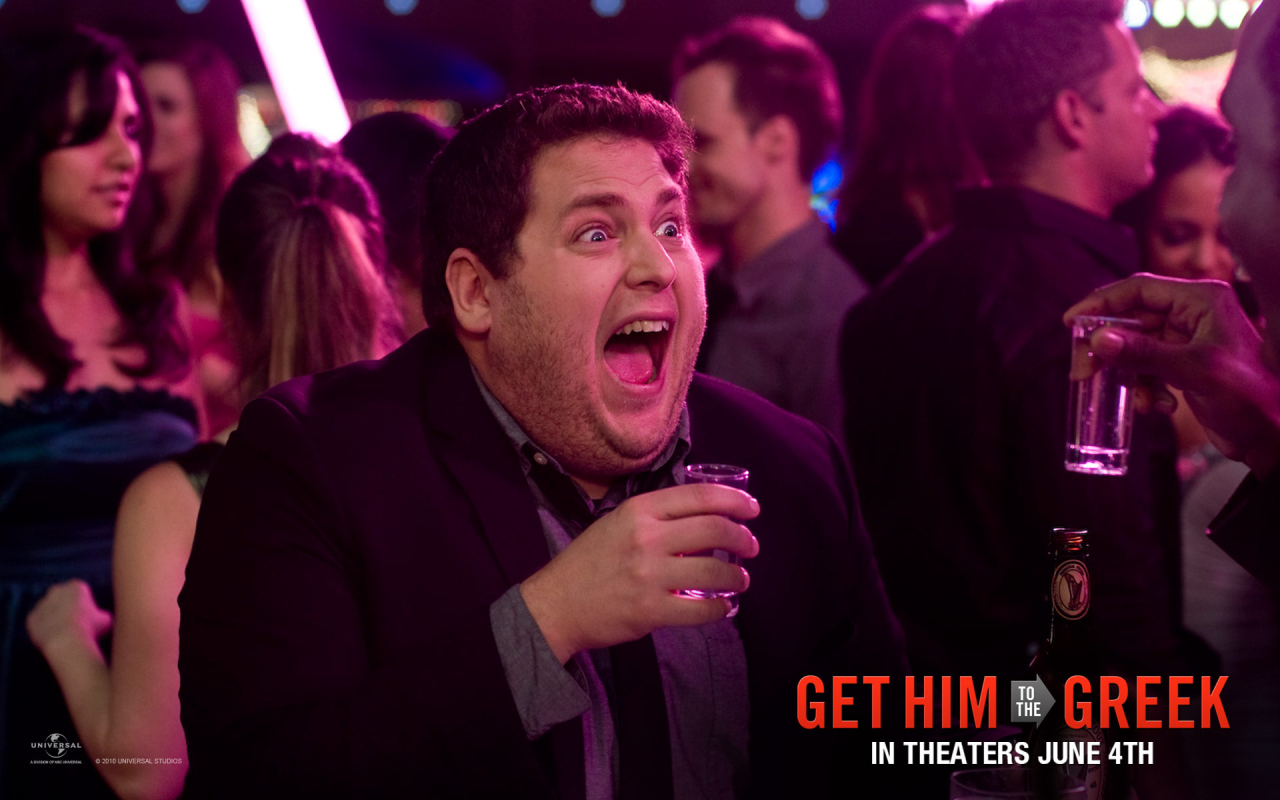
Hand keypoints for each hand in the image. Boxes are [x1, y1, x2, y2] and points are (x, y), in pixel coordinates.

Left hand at [26, 580, 112, 654]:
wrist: (66, 642)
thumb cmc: (89, 628)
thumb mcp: (106, 619)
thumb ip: (101, 614)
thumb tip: (100, 617)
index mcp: (76, 586)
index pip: (81, 591)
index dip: (86, 604)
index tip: (88, 615)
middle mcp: (56, 590)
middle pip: (62, 597)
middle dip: (67, 606)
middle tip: (76, 622)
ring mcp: (41, 604)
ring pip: (49, 610)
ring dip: (54, 617)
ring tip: (64, 632)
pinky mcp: (31, 618)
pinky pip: (39, 623)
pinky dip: (44, 628)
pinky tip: (54, 638)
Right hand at [520, 483, 759, 662]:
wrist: (556, 604)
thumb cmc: (589, 561)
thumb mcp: (617, 523)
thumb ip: (657, 518)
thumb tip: (705, 519)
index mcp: (639, 510)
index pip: (699, 496)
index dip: (734, 500)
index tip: (752, 509)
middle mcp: (647, 538)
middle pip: (714, 529)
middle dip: (742, 537)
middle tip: (750, 546)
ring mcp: (650, 575)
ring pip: (714, 571)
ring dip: (736, 576)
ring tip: (739, 579)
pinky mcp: (651, 610)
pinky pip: (700, 610)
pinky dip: (720, 608)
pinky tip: (722, 607)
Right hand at [1064, 274, 1279, 475]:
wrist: (1273, 436)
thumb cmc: (1250, 396)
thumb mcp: (1195, 371)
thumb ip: (1145, 354)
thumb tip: (1098, 339)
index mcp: (1201, 300)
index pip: (1139, 289)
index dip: (1101, 303)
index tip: (1071, 322)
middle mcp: (1192, 314)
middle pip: (1130, 319)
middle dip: (1108, 349)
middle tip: (1083, 372)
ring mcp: (1187, 340)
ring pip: (1134, 348)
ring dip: (1130, 376)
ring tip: (1142, 402)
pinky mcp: (1183, 365)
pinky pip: (1146, 368)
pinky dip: (1145, 388)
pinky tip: (1160, 406)